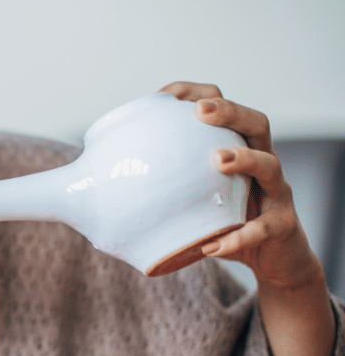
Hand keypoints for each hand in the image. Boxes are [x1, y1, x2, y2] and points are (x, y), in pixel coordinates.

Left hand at [161, 82, 334, 355]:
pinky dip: (238, 237)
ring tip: (219, 161)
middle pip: (255, 122)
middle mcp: (260, 161)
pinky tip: (213, 245)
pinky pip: (264, 229)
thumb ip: (140, 188)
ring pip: (270, 166)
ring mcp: (276, 193)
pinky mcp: (283, 228)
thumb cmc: (217, 222)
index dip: (197, 94)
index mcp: (233, 147)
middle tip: (200, 112)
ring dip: (245, 160)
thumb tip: (73, 184)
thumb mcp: (182, 200)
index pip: (221, 107)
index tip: (166, 94)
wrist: (272, 261)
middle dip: (229, 111)